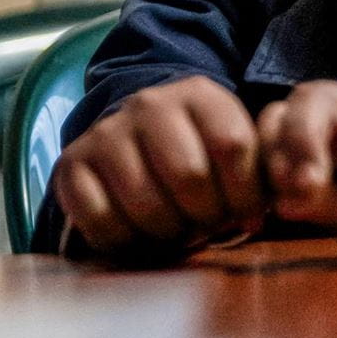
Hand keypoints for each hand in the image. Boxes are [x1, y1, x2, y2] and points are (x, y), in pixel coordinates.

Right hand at [53, 76, 263, 258]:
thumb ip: (258, 173)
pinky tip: (138, 237)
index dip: (246, 195)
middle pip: (189, 176)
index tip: (247, 219)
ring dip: (168, 233)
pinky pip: (100, 219)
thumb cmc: (197, 153)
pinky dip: (124, 242)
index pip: (234, 147)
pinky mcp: (71, 163)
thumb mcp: (233, 149)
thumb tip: (265, 215)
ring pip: (147, 203)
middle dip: (206, 217)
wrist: (132, 138)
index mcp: (200, 95)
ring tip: (177, 233)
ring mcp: (107, 132)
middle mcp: (150, 105)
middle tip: (207, 228)